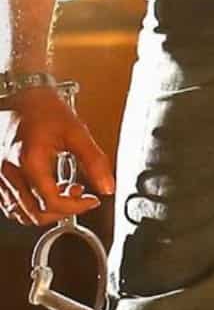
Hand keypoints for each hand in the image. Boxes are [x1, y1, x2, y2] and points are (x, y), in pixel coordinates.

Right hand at [0, 86, 114, 225]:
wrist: (24, 94)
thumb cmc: (45, 108)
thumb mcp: (76, 132)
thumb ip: (94, 161)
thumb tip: (107, 186)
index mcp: (31, 162)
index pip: (52, 203)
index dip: (77, 207)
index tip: (92, 200)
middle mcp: (12, 173)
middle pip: (36, 214)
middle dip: (63, 211)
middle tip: (81, 197)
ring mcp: (2, 176)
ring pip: (21, 213)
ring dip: (46, 210)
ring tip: (65, 192)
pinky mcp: (1, 176)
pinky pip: (12, 204)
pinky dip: (31, 205)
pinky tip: (47, 191)